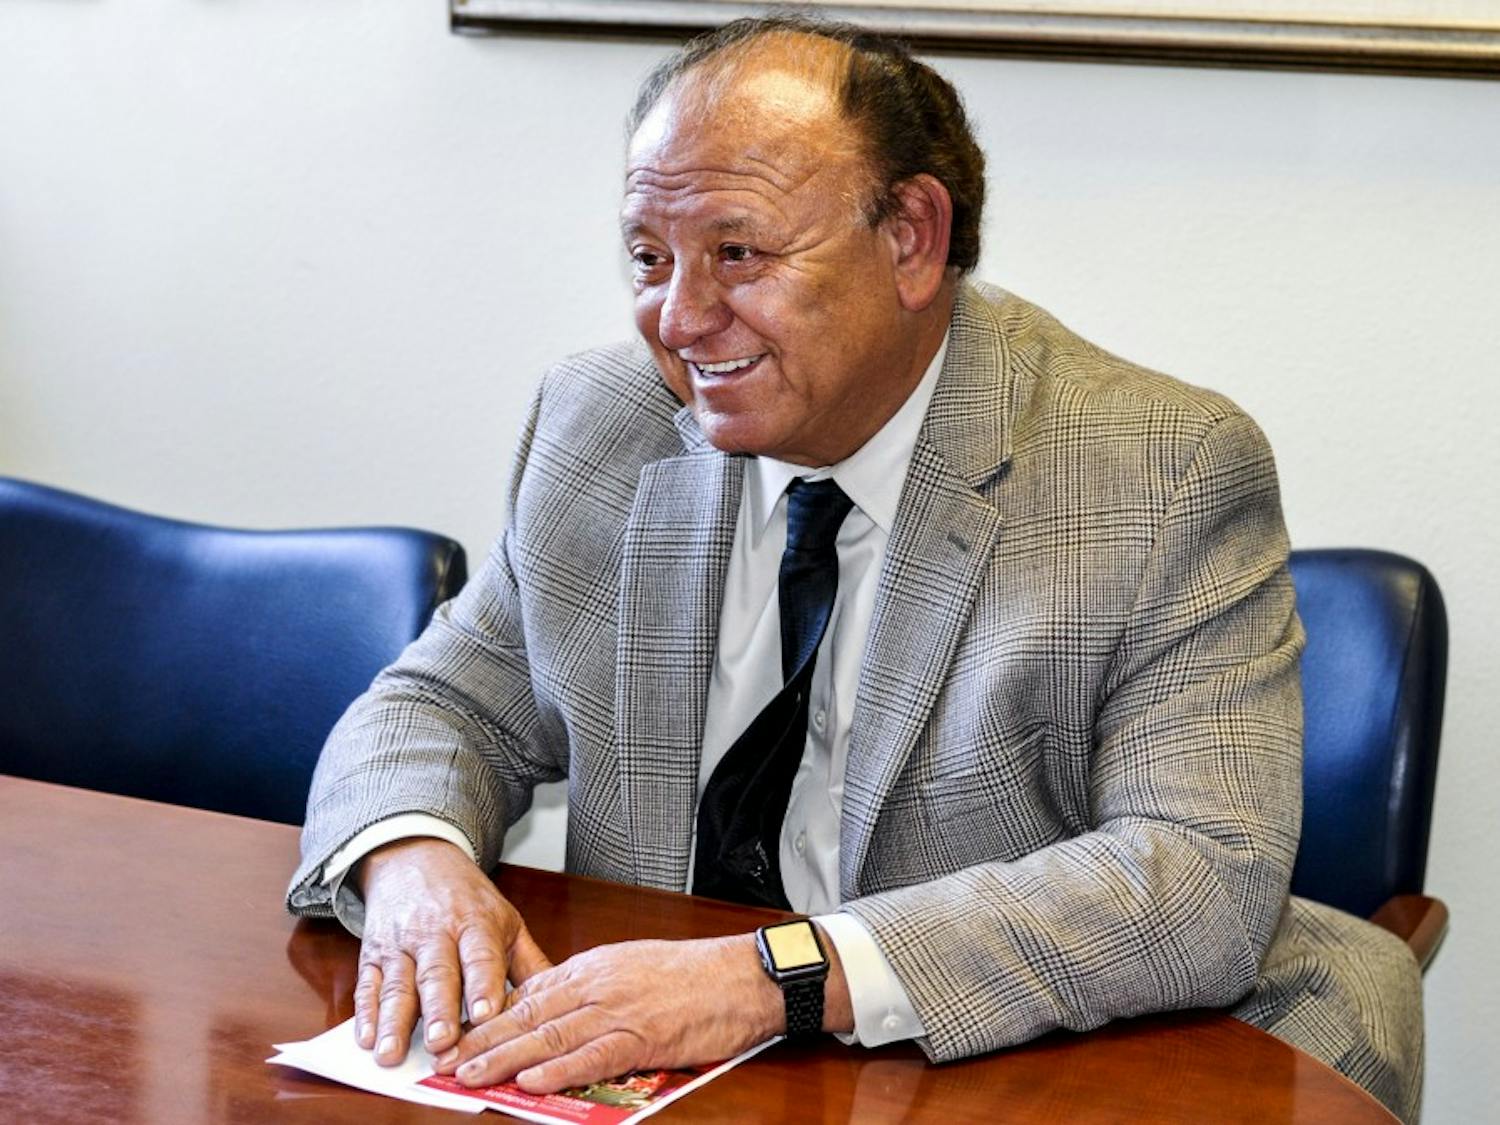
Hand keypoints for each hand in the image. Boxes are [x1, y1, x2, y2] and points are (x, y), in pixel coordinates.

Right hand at [352, 838, 551, 1064]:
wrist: (414, 858)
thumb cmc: (467, 899)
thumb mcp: (505, 920)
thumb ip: (530, 963)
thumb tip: (560, 1001)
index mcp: (476, 924)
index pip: (481, 956)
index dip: (482, 984)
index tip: (485, 1014)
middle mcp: (436, 932)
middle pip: (436, 973)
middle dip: (438, 1009)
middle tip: (440, 1043)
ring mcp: (401, 943)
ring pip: (397, 984)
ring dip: (393, 1022)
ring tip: (390, 1054)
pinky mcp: (374, 953)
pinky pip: (368, 984)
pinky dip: (365, 1013)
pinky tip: (366, 1039)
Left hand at [434, 934, 786, 1092]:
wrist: (743, 976)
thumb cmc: (695, 975)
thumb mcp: (633, 965)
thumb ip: (592, 985)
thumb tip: (553, 1005)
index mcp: (595, 966)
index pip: (530, 991)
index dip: (491, 1015)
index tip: (460, 1033)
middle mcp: (598, 984)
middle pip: (529, 1014)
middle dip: (483, 1038)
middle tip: (445, 1059)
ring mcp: (619, 1010)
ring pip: (550, 1036)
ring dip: (504, 1058)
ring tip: (469, 1075)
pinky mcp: (643, 1037)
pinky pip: (593, 1057)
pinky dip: (559, 1070)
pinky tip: (531, 1082)